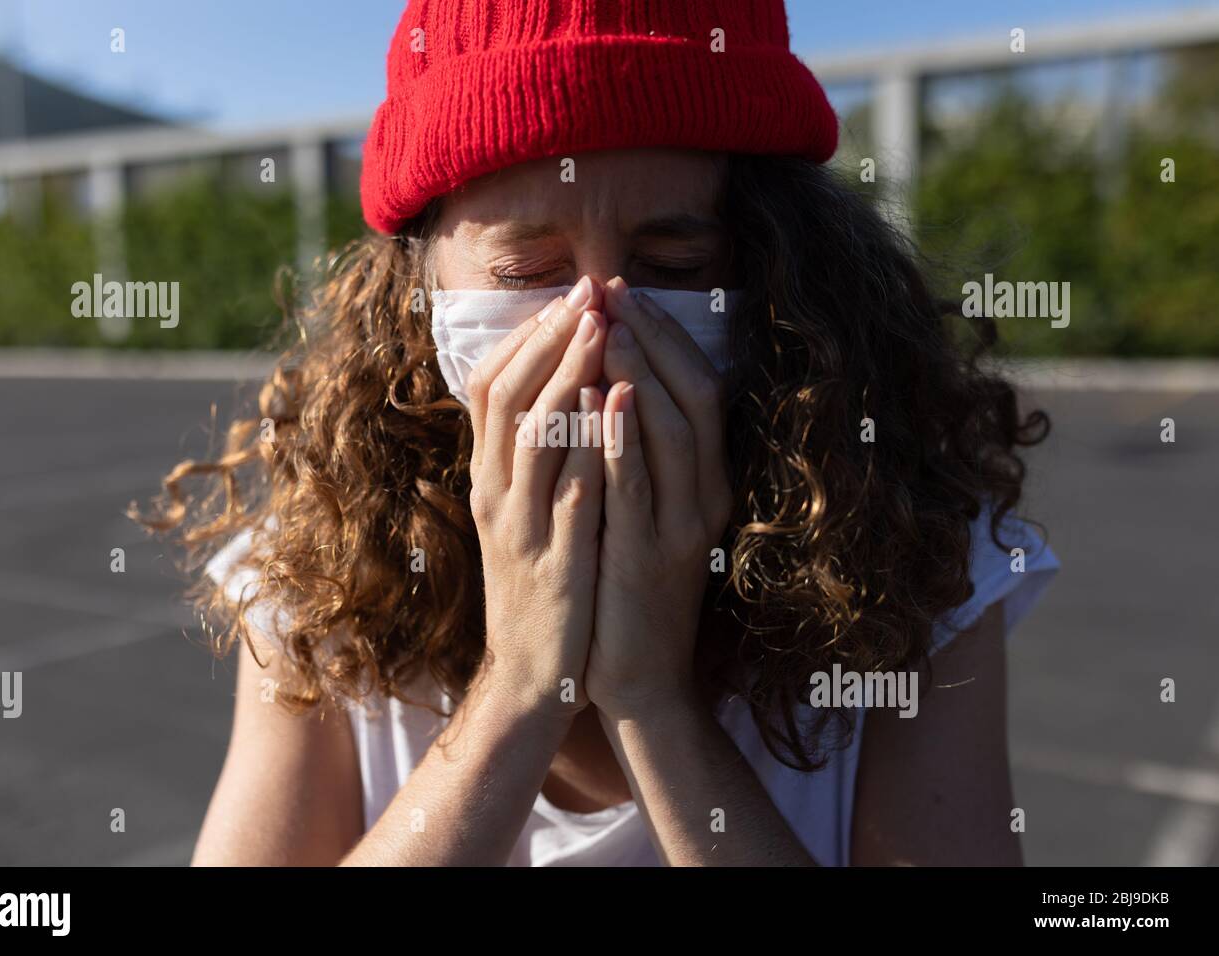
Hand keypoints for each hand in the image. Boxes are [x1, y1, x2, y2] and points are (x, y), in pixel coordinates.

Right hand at [465, 275, 609, 720]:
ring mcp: (520, 526)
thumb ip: (531, 454)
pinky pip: (568, 492)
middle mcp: (495, 492)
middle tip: (589, 292)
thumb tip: (558, 384)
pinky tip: (613, 408)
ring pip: (532, 434)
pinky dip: (588, 445)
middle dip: (550, 338)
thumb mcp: (522, 511)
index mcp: (488, 476)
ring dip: (566, 375)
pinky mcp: (555, 561)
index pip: (490, 385)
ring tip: (601, 327)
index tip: (571, 294)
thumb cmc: (540, 581)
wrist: (533, 672)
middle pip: (508, 395)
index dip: (529, 335)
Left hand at [583, 278, 733, 720]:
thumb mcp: (644, 509)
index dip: (664, 334)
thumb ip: (639, 452)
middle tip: (611, 290)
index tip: (622, 292)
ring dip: (641, 372)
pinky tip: (602, 399)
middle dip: (653, 337)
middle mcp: (705, 494)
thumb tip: (611, 379)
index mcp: (706, 479)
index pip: (700, 385)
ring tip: (608, 326)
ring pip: (674, 431)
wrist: (637, 672)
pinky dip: (622, 438)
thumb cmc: (630, 583)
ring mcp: (682, 526)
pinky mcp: (649, 556)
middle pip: (695, 394)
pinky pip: (638, 487)